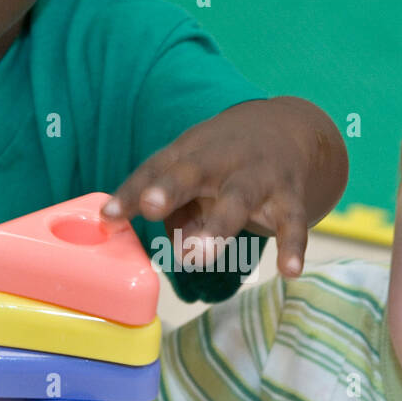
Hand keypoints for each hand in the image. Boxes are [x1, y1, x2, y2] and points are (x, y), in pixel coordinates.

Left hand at [101, 98, 345, 276]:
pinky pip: (292, 222)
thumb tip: (180, 251)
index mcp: (189, 153)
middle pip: (193, 171)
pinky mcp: (290, 196)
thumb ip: (179, 213)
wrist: (287, 128)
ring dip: (220, 225)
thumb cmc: (223, 162)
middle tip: (150, 207)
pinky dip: (293, 246)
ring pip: (239, 198)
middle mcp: (221, 160)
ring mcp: (257, 176)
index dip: (130, 193)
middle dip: (170, 189)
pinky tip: (290, 272)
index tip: (108, 218)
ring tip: (203, 256)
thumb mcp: (194, 177)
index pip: (154, 170)